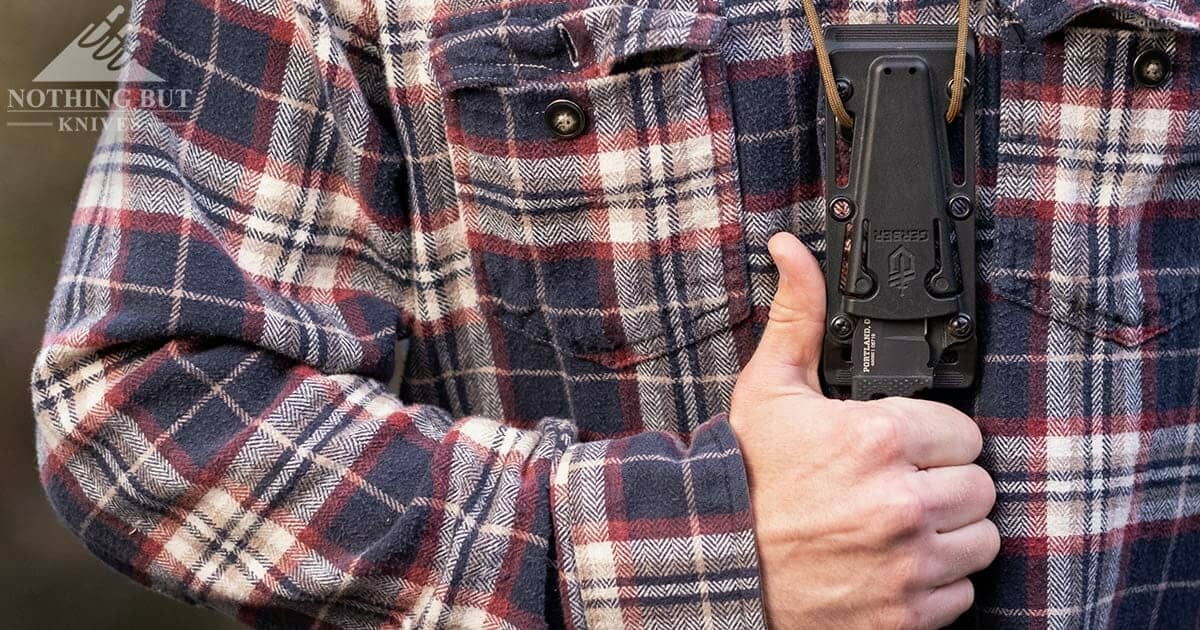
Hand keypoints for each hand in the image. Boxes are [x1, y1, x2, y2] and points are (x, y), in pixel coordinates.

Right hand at [729, 232, 998, 629]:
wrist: (718, 564)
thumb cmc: (744, 477)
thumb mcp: (768, 389)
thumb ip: (798, 315)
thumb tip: (793, 250)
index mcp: (879, 439)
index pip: (963, 431)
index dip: (931, 436)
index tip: (902, 446)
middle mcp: (903, 502)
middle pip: (979, 485)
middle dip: (944, 482)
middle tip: (900, 484)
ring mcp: (908, 563)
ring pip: (980, 539)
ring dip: (949, 532)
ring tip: (901, 524)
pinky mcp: (907, 614)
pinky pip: (961, 593)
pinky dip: (936, 582)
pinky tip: (895, 562)